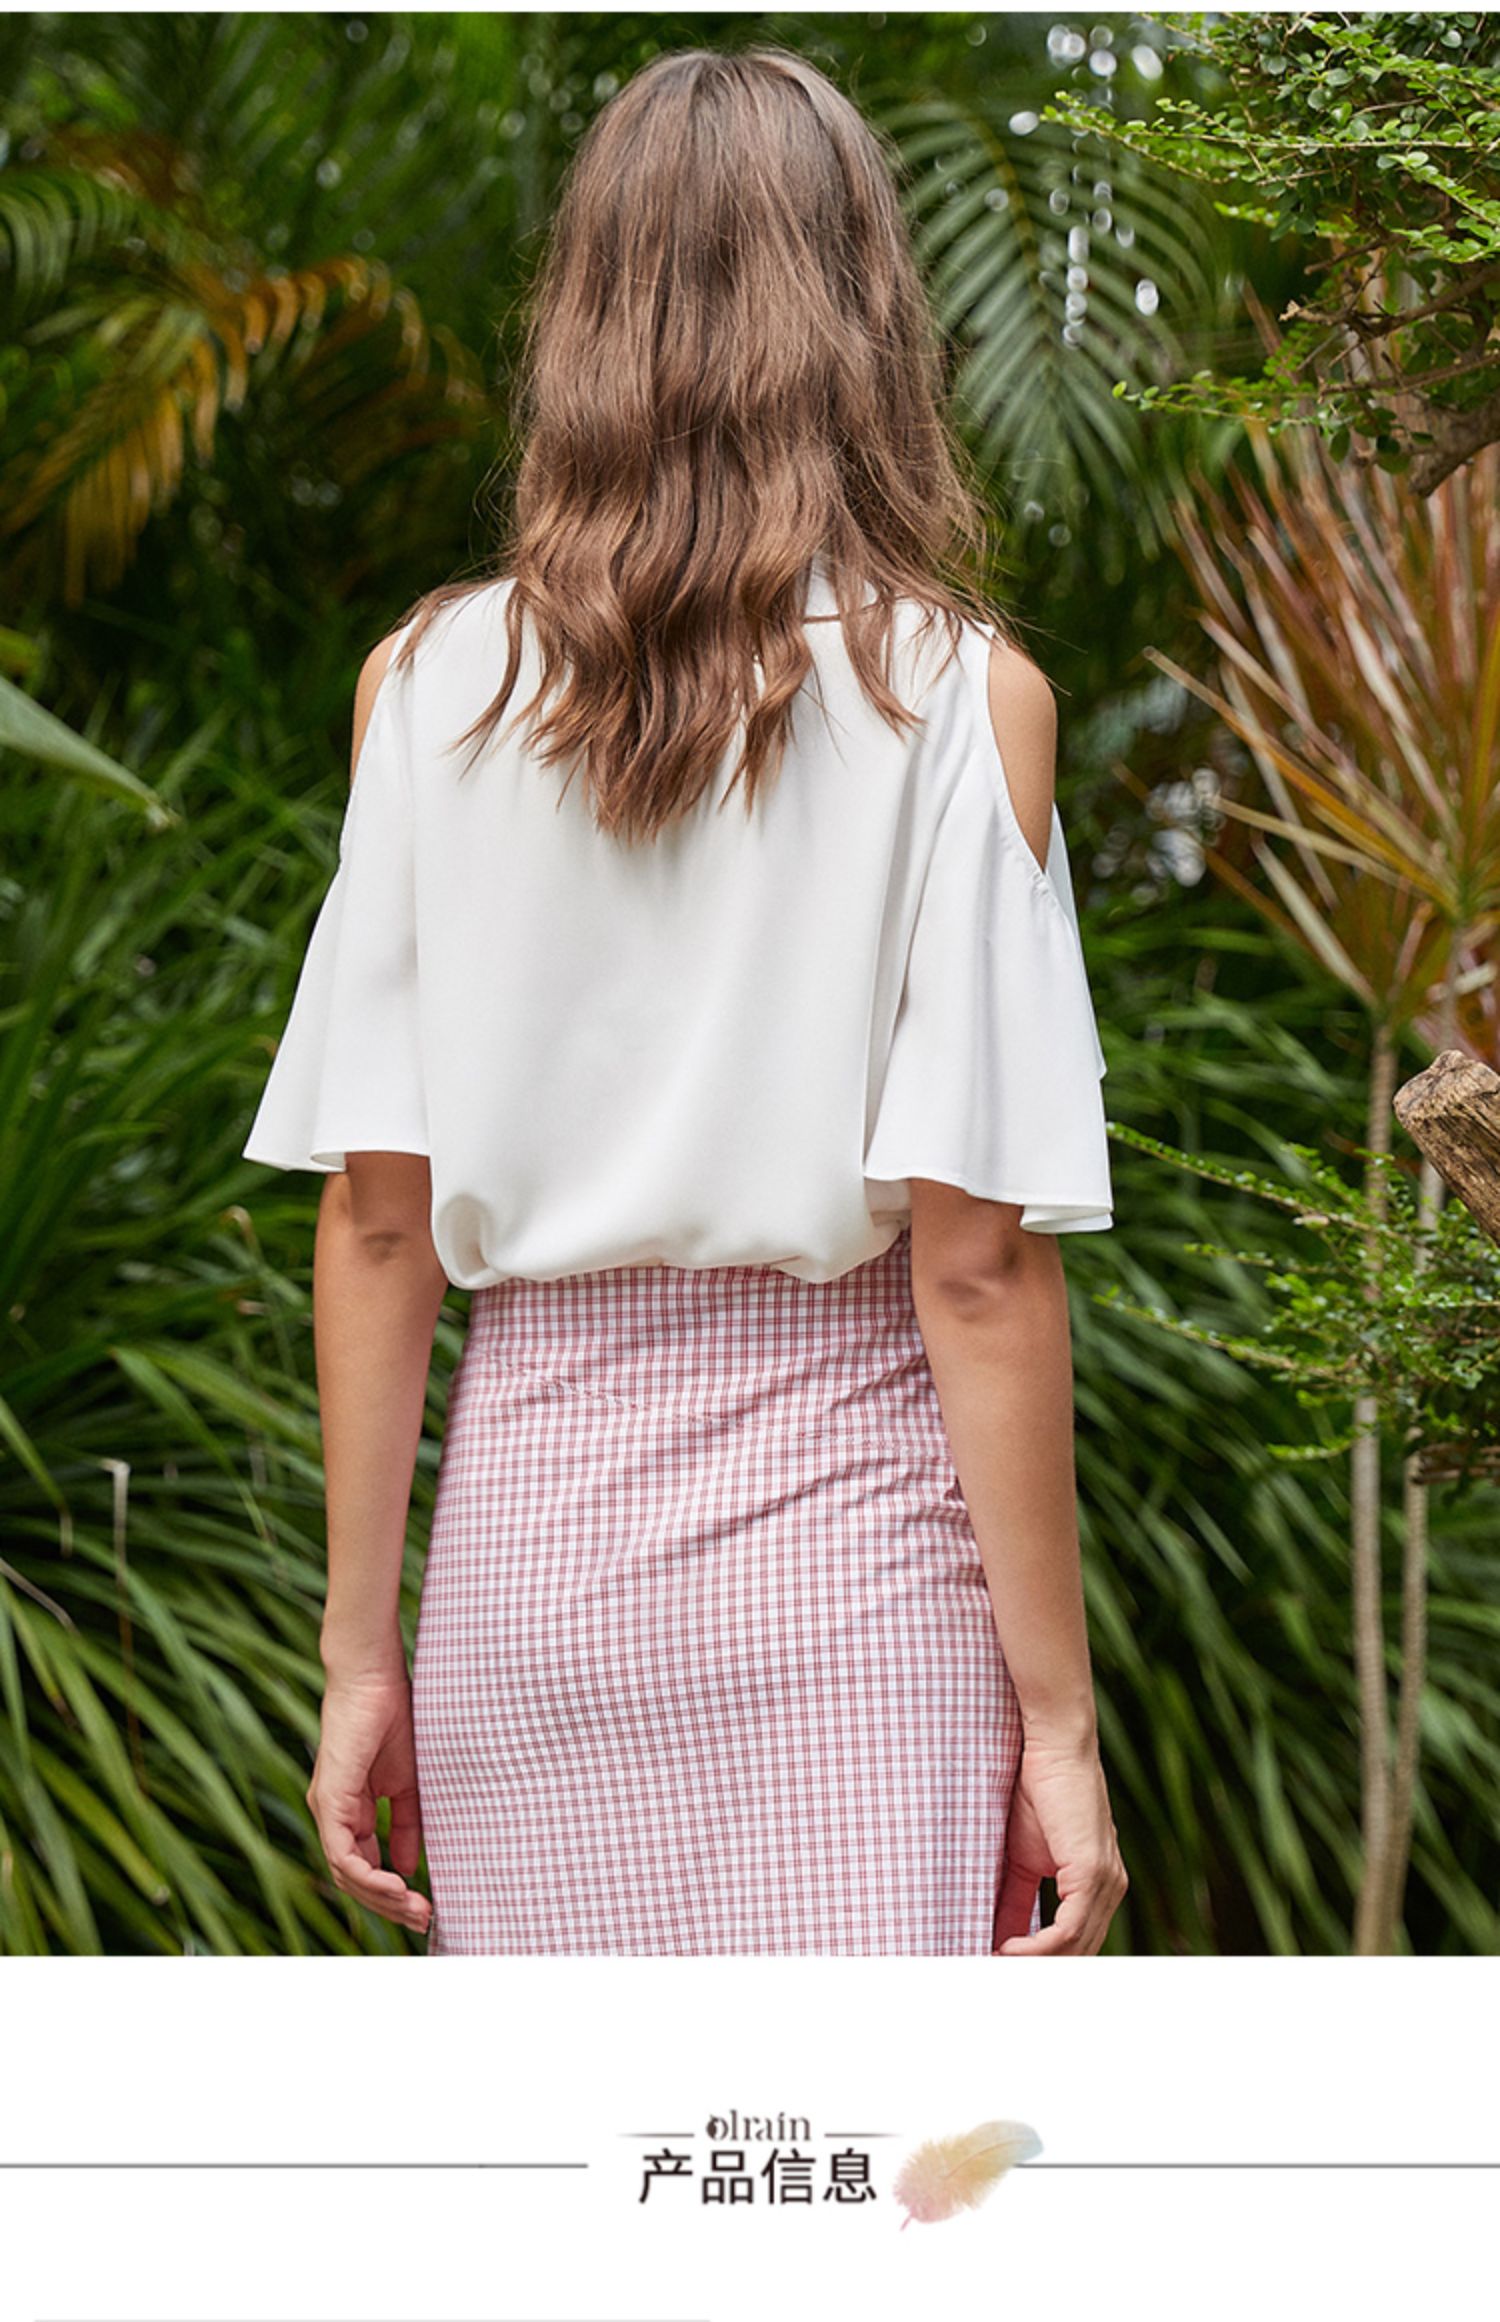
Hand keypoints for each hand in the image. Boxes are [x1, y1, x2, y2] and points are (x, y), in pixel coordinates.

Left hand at [307, 1664, 431, 1938]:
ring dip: (381, 1896)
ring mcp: (327, 1809)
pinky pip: (343, 1853)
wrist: (374, 1677)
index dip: (391, 1891)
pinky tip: (397, 1882)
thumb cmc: (392, 1718)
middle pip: (353, 1879)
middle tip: (422, 1918)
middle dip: (389, 1904)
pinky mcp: (329, 1799)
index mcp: (350, 1811)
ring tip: (414, 1906)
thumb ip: (405, 1824)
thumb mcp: (407, 1782)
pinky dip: (368, 1875)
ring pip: (345, 1874)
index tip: (424, 1905)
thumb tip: (410, 1866)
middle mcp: (332, 1815)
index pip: (363, 1866)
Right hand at [993, 1727, 1126, 1955]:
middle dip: (1035, 1971)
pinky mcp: (1091, 1874)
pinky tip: (1005, 1951)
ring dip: (1030, 1966)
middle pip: (1076, 1955)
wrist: (1052, 1747)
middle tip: (988, 1973)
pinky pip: (1066, 1932)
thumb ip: (1015, 1897)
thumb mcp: (1020, 1856)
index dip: (1039, 1963)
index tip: (996, 1967)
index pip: (1074, 1943)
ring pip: (1073, 1950)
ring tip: (989, 1966)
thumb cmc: (1035, 1790)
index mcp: (1097, 1885)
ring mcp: (1105, 1883)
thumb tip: (993, 1934)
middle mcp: (1110, 1888)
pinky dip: (1035, 1949)